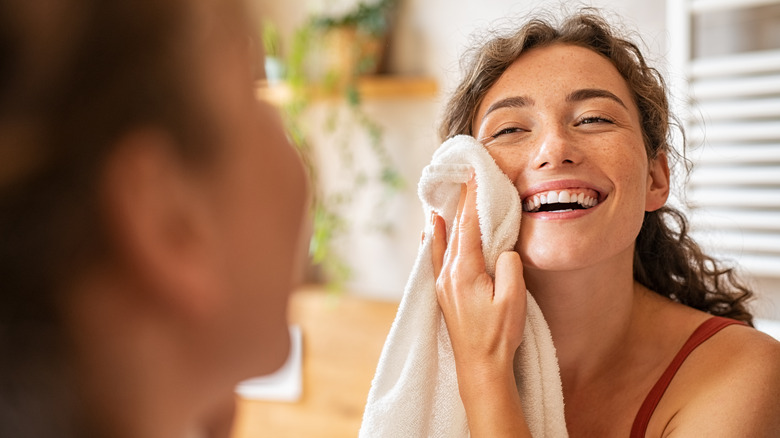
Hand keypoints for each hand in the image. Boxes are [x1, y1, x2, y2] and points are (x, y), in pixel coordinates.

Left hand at [431, 175, 530, 436]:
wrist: (480, 367)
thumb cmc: (499, 335)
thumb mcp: (514, 299)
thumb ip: (509, 267)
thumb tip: (503, 249)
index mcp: (465, 271)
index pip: (469, 226)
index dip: (473, 199)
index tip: (476, 176)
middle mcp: (448, 274)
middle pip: (454, 230)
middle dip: (461, 203)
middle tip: (464, 177)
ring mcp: (443, 285)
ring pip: (443, 242)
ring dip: (447, 217)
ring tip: (445, 195)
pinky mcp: (444, 294)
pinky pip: (436, 257)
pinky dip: (434, 239)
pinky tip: (430, 231)